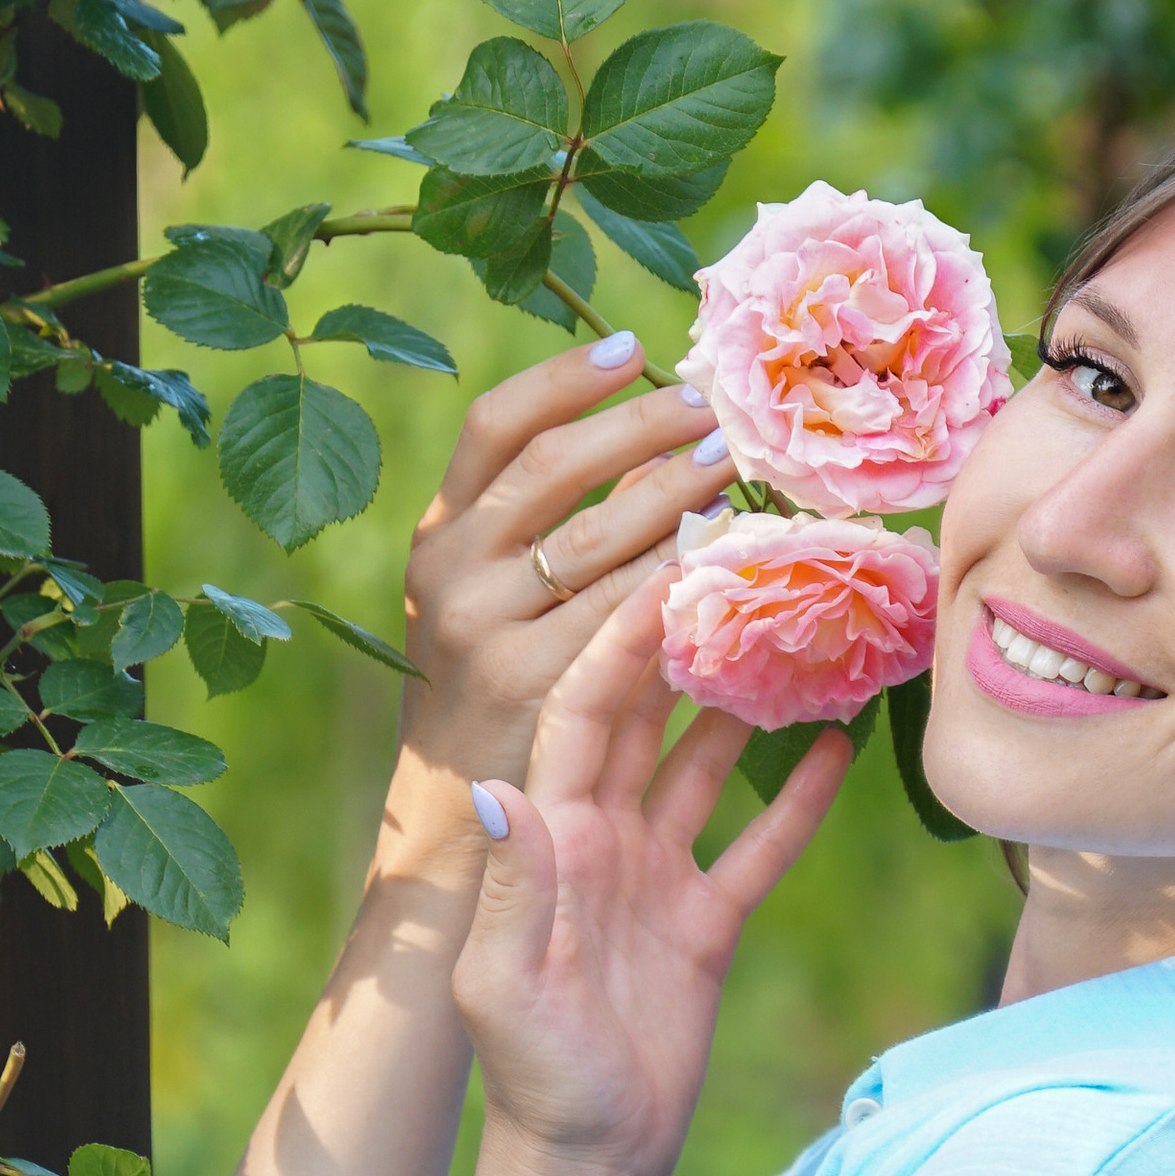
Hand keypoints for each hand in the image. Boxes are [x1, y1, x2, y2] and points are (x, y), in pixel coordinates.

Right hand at [380, 334, 731, 850]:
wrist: (450, 824)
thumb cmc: (490, 693)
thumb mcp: (486, 600)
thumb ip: (542, 527)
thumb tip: (652, 436)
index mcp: (437, 535)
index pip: (495, 429)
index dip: (562, 380)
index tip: (633, 351)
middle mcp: (450, 574)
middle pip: (552, 471)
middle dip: (640, 431)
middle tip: (713, 415)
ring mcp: (485, 631)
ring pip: (600, 544)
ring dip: (676, 499)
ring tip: (737, 476)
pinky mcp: (531, 691)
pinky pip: (625, 622)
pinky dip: (683, 590)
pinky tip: (730, 565)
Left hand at [455, 574, 851, 1175]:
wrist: (586, 1164)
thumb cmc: (533, 1079)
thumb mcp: (508, 984)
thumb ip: (515, 885)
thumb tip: (502, 788)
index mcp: (549, 838)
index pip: (586, 713)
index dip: (621, 642)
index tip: (667, 573)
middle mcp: (601, 838)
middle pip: (646, 717)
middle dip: (685, 644)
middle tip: (738, 571)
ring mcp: (655, 875)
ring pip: (707, 765)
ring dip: (747, 706)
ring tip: (799, 635)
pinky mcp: (705, 922)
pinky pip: (757, 845)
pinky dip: (796, 798)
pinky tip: (841, 744)